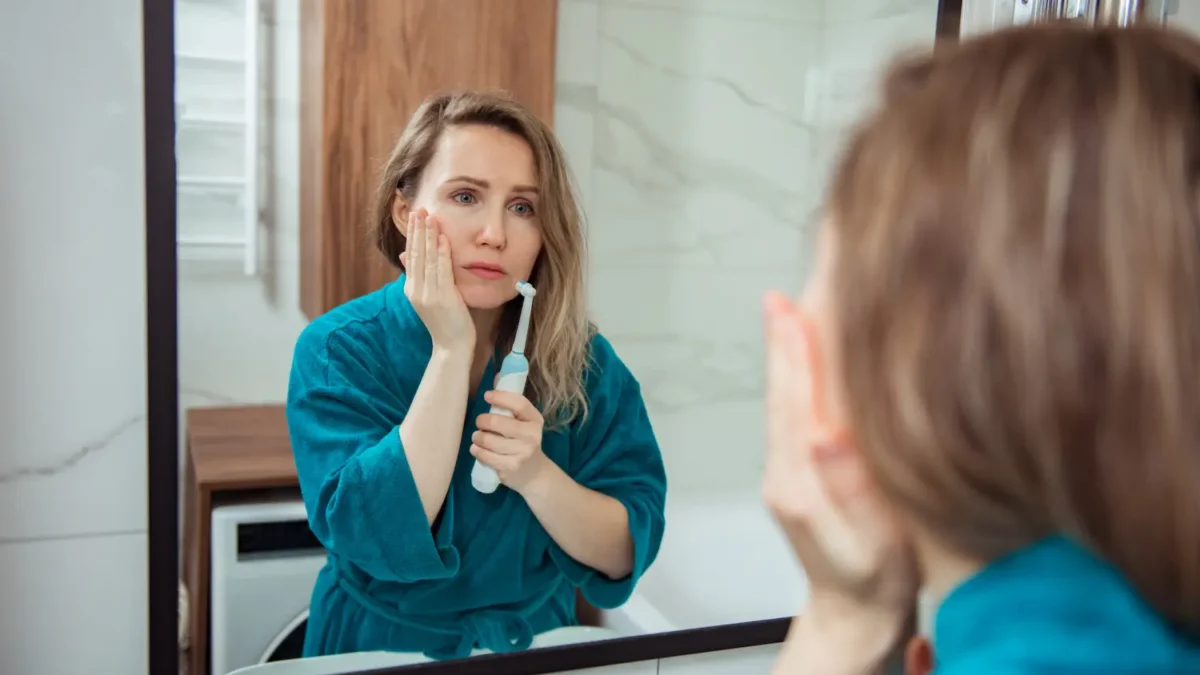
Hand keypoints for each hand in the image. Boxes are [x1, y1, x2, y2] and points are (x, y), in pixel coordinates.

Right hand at [400, 209, 474, 353]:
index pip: (411, 257)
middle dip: (418, 230)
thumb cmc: (444, 322)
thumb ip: (418, 277)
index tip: (414, 217)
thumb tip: (405, 257)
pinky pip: (442, 270)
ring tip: (430, 217)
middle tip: (419, 209)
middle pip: (416, 254)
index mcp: (412, 290)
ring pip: (428, 259)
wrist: (451, 347)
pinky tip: (443, 238)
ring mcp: (429, 294)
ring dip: (429, 236)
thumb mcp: (427, 298)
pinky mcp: (443, 297)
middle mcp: (417, 290)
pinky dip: (442, 253)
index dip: (413, 236)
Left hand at [470, 389, 549, 492]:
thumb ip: (510, 402)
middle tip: (480, 423)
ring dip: (477, 437)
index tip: (487, 396)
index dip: (501, 397)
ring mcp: (521, 453)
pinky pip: (485, 455)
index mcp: (535, 420)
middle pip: (498, 422)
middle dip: (482, 421)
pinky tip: (477, 449)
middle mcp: (531, 436)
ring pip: (488, 440)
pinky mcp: (510, 468)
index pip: (519, 403)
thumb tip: (498, 376)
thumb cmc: (523, 441)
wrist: (534, 473)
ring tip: (478, 437)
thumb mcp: (523, 422)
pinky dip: (477, 451)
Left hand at [761, 291, 917, 639]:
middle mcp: (786, 471)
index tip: (789, 307)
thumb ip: (848, 492)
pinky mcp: (797, 468)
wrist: (855, 613)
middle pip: (782, 391)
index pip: (795, 404)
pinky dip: (795, 374)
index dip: (794, 352)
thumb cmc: (875, 584)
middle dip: (783, 337)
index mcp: (802, 484)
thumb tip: (826, 436)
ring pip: (784, 398)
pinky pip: (792, 410)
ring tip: (787, 303)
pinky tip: (802, 351)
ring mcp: (787, 469)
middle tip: (781, 290)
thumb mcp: (871, 547)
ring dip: (785, 350)